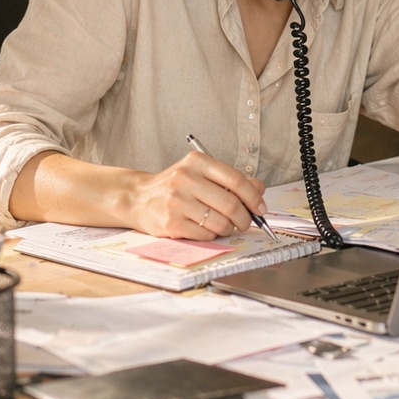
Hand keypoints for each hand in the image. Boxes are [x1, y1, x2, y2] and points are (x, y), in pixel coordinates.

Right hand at [124, 151, 267, 239]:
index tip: (260, 208)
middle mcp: (185, 178)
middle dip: (244, 218)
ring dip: (228, 228)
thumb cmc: (175, 187)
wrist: (138, 198)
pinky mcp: (171, 223)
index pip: (236, 180)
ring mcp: (176, 201)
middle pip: (230, 204)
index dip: (253, 197)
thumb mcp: (200, 174)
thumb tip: (259, 189)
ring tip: (224, 226)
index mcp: (197, 162)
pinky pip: (205, 234)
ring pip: (219, 222)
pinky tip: (206, 229)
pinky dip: (212, 236)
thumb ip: (230, 180)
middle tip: (245, 222)